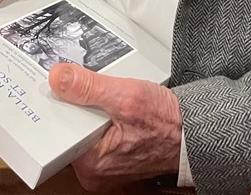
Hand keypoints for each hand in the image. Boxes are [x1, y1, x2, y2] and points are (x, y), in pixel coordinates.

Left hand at [49, 64, 181, 189]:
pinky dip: (100, 113)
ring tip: (107, 97)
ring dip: (90, 106)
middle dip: (78, 104)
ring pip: (82, 126)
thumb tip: (59, 78)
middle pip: (69, 126)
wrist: (191, 132)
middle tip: (94, 90)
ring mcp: (103, 165)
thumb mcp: (127, 96)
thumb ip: (89, 86)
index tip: (64, 85)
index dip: (62, 102)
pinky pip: (94, 130)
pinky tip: (111, 105)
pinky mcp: (111, 156)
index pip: (59, 128)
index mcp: (91, 165)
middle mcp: (94, 171)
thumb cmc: (167, 122)